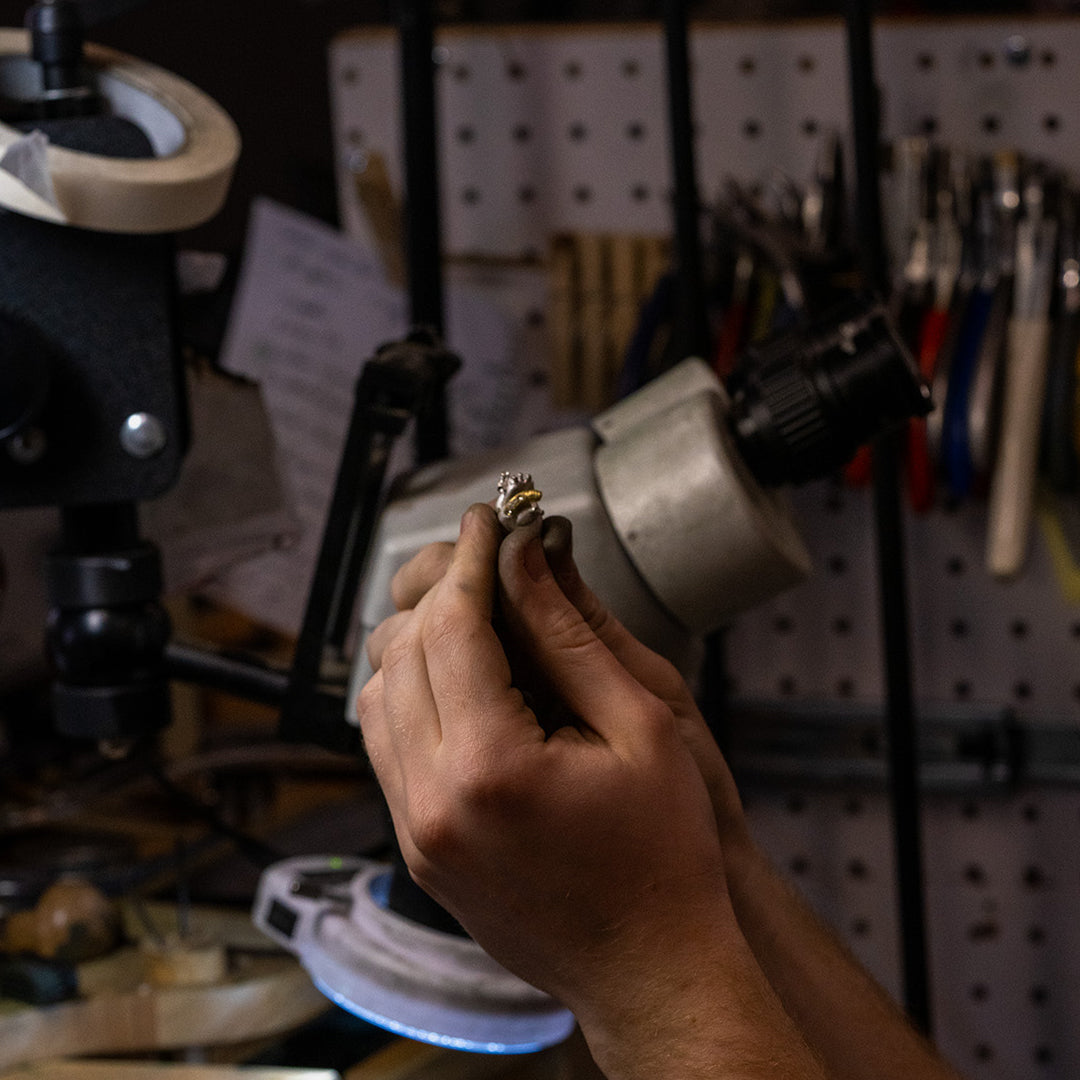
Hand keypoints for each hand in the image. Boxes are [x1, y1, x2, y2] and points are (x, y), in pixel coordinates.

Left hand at [368, 514, 751, 856]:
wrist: (650, 968)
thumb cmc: (666, 853)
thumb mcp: (641, 726)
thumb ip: (570, 633)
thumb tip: (526, 556)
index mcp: (489, 768)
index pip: (452, 626)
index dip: (471, 559)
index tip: (489, 519)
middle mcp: (430, 801)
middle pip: (402, 652)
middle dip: (442, 590)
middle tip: (490, 558)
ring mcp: (414, 831)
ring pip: (376, 697)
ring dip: (419, 641)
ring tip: (478, 613)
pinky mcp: (416, 848)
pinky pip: (385, 745)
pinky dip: (412, 692)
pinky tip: (464, 676)